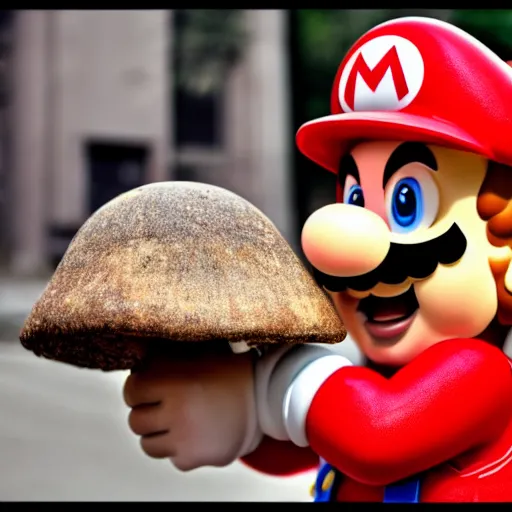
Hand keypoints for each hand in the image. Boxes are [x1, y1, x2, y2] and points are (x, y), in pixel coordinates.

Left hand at [123, 350, 260, 470]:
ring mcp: (184, 436)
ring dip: (160, 434)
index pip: (131, 391)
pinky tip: (197, 433)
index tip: (152, 389)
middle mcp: (176, 409)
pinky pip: (171, 458)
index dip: (140, 390)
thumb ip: (162, 353)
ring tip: (180, 421)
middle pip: (135, 421)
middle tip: (167, 406)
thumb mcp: (196, 352)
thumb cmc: (226, 370)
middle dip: (147, 413)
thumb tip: (130, 346)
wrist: (263, 397)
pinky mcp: (194, 457)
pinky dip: (180, 448)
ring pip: (147, 444)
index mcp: (173, 379)